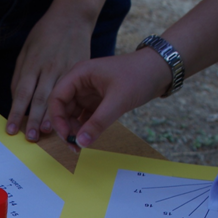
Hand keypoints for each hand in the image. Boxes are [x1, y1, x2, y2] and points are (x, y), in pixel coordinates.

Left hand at [6, 10, 92, 141]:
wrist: (73, 16)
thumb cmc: (45, 34)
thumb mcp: (26, 49)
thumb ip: (20, 74)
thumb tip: (15, 99)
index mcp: (33, 63)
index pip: (21, 93)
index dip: (15, 112)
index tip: (11, 129)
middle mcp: (48, 67)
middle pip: (39, 98)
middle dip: (33, 120)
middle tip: (30, 138)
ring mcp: (65, 69)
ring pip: (57, 97)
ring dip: (51, 116)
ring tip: (46, 133)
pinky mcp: (79, 70)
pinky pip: (73, 91)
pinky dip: (69, 106)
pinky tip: (67, 118)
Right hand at [49, 48, 169, 149]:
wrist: (160, 70)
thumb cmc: (139, 76)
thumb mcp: (117, 100)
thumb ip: (98, 122)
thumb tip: (80, 143)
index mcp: (79, 74)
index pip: (57, 97)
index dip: (57, 119)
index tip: (66, 136)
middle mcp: (81, 83)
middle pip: (63, 108)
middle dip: (66, 128)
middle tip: (74, 147)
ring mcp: (89, 92)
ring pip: (73, 115)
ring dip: (75, 130)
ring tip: (82, 145)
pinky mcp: (98, 101)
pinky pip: (85, 117)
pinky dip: (85, 128)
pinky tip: (89, 138)